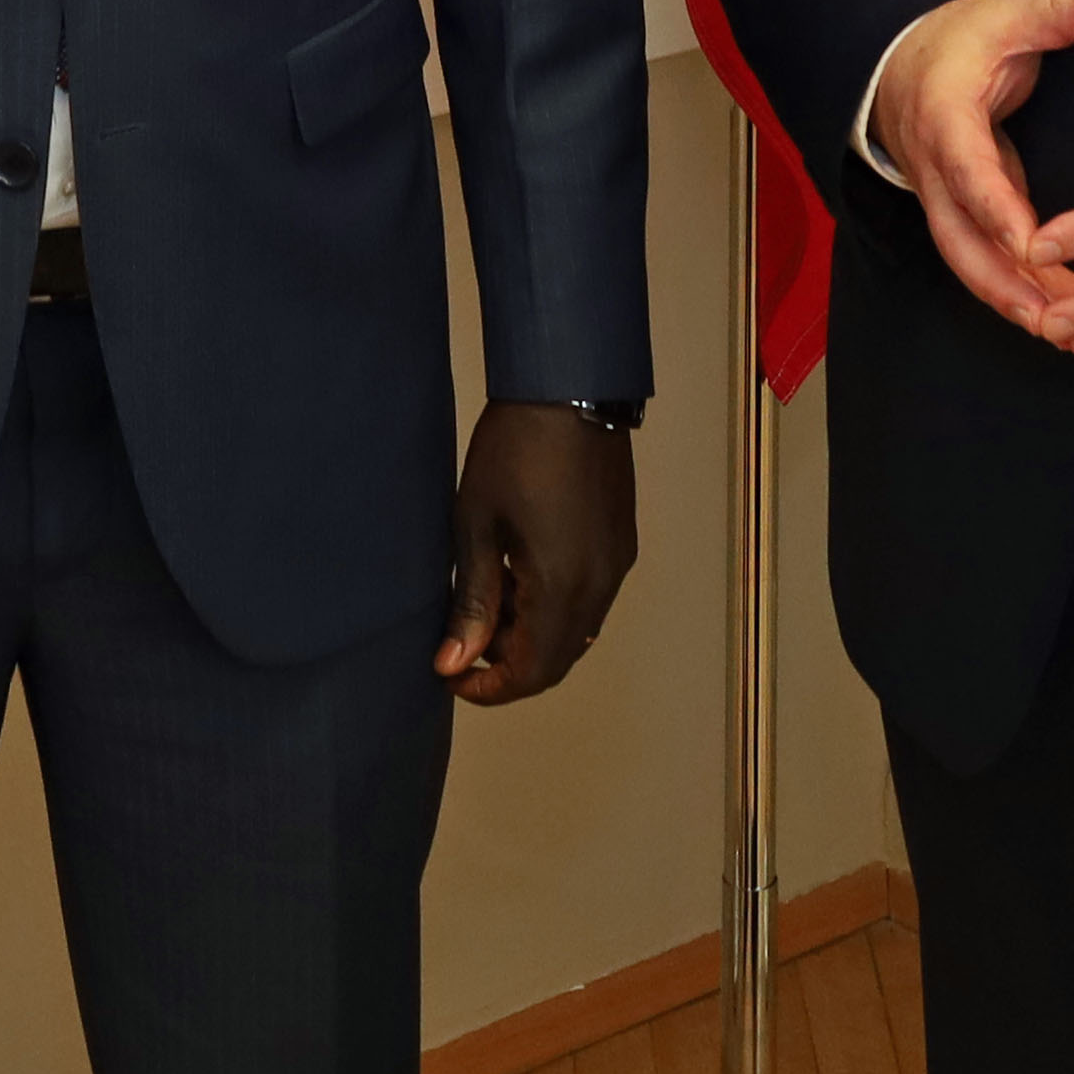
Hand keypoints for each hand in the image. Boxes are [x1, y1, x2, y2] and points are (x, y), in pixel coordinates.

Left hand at [437, 402, 638, 703]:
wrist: (569, 387)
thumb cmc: (512, 451)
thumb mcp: (477, 526)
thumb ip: (472, 601)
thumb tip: (454, 663)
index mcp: (563, 586)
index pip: (533, 671)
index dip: (491, 687)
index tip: (452, 677)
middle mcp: (601, 584)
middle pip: (559, 658)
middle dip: (510, 663)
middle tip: (463, 641)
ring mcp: (617, 563)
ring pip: (577, 631)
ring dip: (534, 636)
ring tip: (489, 604)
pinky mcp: (622, 541)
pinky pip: (591, 600)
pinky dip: (556, 609)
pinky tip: (522, 577)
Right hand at [869, 0, 1073, 335]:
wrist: (896, 64)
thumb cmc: (955, 41)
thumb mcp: (1006, 16)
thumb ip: (1060, 13)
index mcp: (947, 118)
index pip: (969, 172)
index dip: (997, 210)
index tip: (1032, 244)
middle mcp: (936, 169)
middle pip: (961, 239)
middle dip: (1006, 282)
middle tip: (1057, 316)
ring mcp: (939, 198)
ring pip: (965, 262)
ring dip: (1010, 297)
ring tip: (1064, 330)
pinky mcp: (954, 214)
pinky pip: (976, 261)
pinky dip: (1009, 290)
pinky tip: (1053, 313)